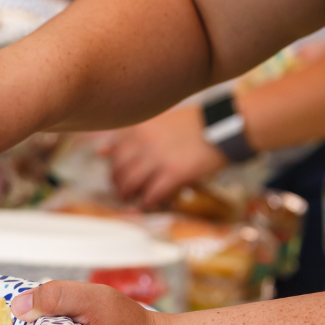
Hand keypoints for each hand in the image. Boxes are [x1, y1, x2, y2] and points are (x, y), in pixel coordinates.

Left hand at [102, 105, 226, 207]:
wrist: (225, 126)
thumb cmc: (193, 124)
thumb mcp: (157, 122)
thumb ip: (129, 137)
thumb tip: (99, 152)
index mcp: (138, 128)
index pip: (112, 155)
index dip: (114, 170)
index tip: (120, 176)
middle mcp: (143, 142)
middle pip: (117, 172)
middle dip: (118, 186)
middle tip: (125, 191)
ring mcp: (157, 158)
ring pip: (129, 185)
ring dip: (130, 196)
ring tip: (135, 198)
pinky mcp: (173, 173)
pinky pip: (150, 195)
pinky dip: (147, 202)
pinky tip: (151, 202)